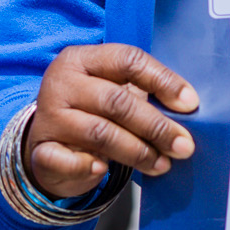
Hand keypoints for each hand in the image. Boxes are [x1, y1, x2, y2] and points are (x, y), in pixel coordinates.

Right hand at [25, 44, 199, 198]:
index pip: (128, 60)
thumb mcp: (114, 90)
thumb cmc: (93, 109)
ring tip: (161, 163)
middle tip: (182, 145)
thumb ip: (145, 93)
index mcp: (83, 59)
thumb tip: (186, 109)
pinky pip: (65, 160)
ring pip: (100, 133)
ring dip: (137, 151)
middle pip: (116, 101)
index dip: (163, 81)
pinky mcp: (39, 150)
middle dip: (156, 126)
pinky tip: (104, 171)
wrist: (49, 140)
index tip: (190, 104)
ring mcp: (48, 117)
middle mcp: (62, 83)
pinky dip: (87, 167)